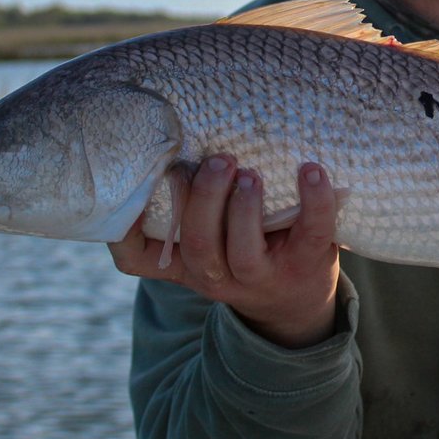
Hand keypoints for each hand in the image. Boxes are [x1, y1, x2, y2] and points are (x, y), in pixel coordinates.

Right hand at [108, 155, 340, 347]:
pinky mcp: (306, 263)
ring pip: (243, 251)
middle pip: (197, 244)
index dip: (123, 230)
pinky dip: (315, 199)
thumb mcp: (206, 243)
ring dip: (244, 207)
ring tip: (250, 173)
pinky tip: (311, 170)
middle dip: (203, 199)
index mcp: (183, 263)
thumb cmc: (242, 252)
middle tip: (217, 161)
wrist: (296, 300)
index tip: (133, 186)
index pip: (136, 259)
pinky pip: (312, 232)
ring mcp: (262, 275)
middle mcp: (216, 275)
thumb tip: (174, 138)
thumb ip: (188, 208)